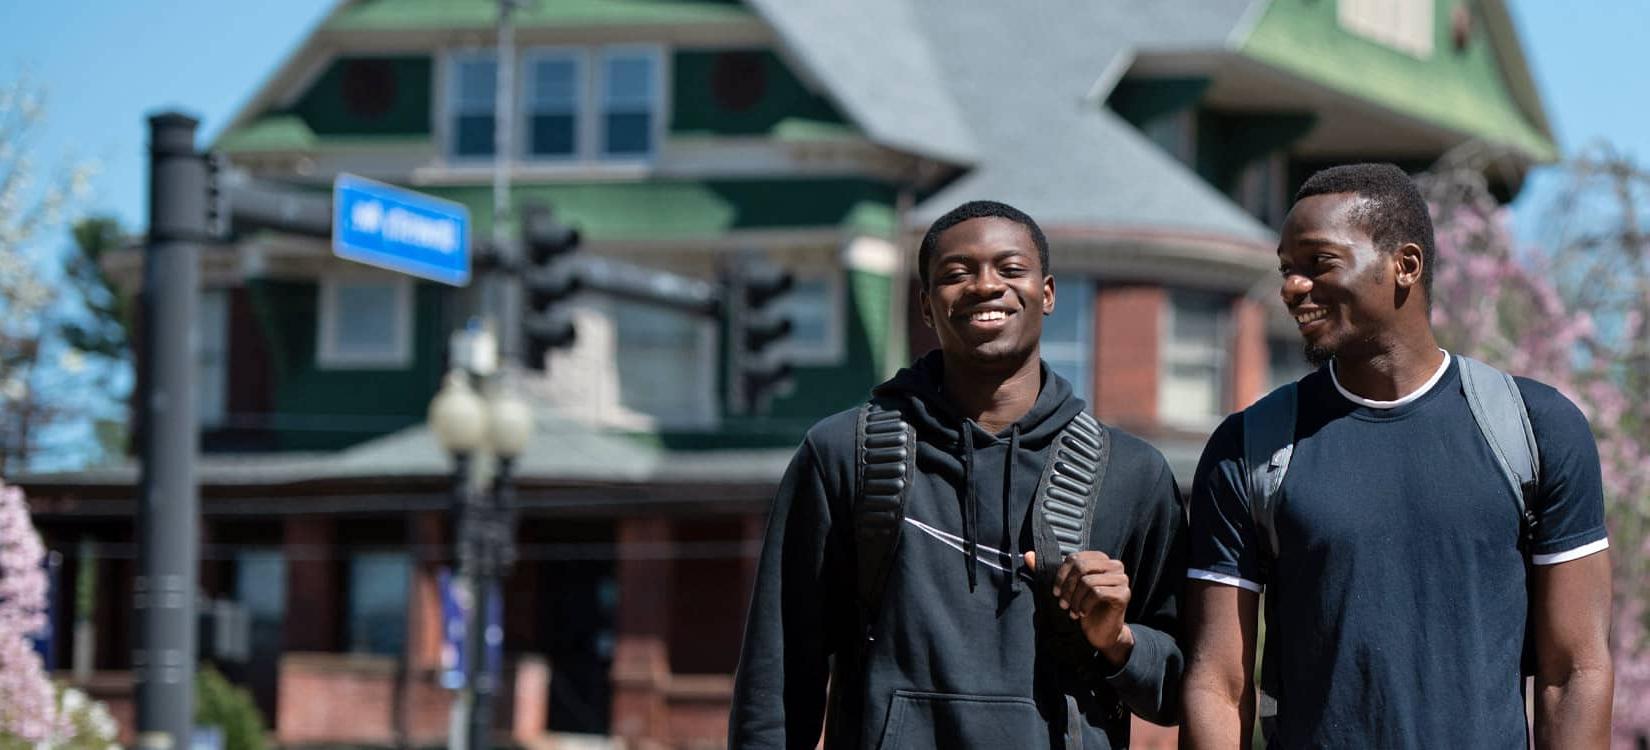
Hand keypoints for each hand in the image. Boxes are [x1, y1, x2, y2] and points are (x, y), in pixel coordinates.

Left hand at [1025, 550, 1134, 665]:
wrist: (1101, 632)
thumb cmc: (1085, 608)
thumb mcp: (1065, 589)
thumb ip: (1048, 571)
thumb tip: (1028, 555)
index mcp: (1100, 559)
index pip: (1075, 557)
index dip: (1061, 575)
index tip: (1055, 592)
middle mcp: (1114, 565)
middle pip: (1081, 567)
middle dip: (1067, 588)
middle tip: (1063, 604)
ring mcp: (1121, 579)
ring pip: (1088, 581)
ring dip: (1075, 599)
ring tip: (1073, 611)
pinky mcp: (1124, 594)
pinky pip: (1098, 593)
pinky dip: (1085, 605)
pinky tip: (1083, 613)